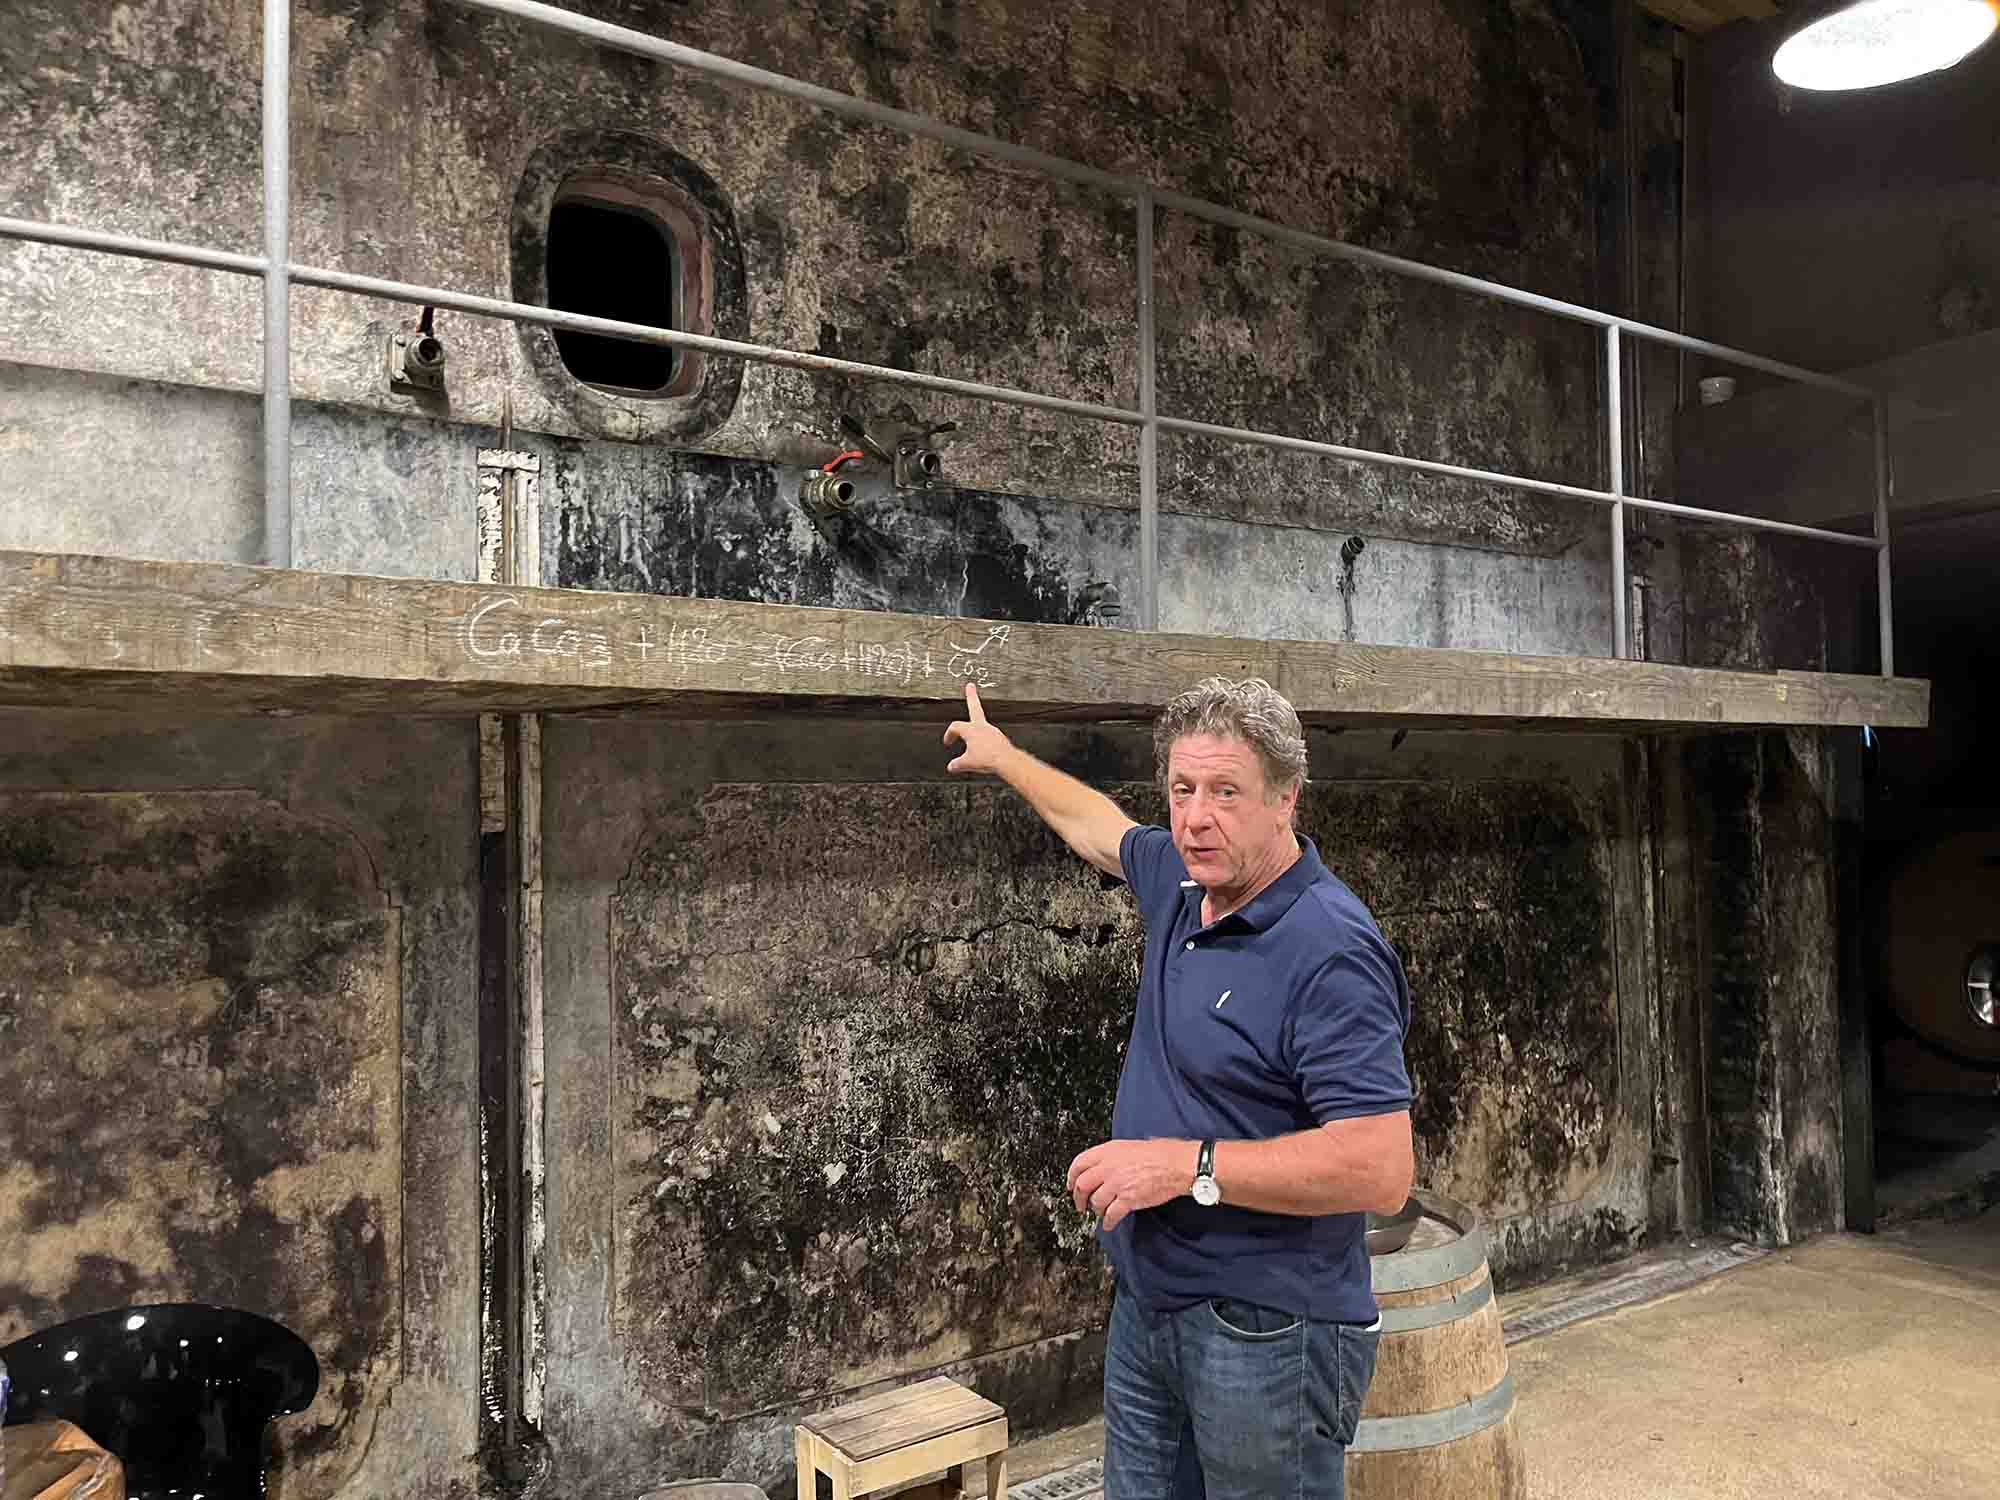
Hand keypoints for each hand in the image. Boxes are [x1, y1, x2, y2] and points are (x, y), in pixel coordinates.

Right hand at [943, 682, 1014, 774]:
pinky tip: (984, 749)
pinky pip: (989, 736)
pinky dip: (983, 739)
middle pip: (974, 707)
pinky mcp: (999, 738)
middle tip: (970, 686)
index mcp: (971, 730)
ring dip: (975, 727)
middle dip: (971, 696)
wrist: (1006, 761)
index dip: (949, 734)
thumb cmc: (987, 758)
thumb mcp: (967, 763)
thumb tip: (952, 767)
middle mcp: (982, 727)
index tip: (948, 742)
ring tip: (973, 732)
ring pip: (981, 725)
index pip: (955, 726)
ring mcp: (992, 731)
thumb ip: (957, 764)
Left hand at [1066, 1138, 1197, 1231]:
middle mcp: (1108, 1167)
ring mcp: (1117, 1184)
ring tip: (1100, 1212)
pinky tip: (1108, 1224)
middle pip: (1082, 1185)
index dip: (1071, 1177)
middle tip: (1080, 1205)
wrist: (1176, 1164)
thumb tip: (1102, 1166)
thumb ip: (1112, 1156)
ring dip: (1096, 1210)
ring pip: (1095, 1202)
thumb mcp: (1129, 1146)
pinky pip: (1111, 1215)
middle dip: (1078, 1198)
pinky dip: (1107, 1222)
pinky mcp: (1128, 1199)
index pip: (1079, 1164)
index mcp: (1108, 1151)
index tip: (1070, 1185)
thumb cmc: (1159, 1154)